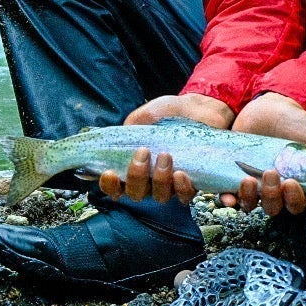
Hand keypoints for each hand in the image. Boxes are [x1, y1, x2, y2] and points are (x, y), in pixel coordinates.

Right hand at [97, 97, 229, 204]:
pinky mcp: (191, 183)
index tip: (110, 173)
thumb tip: (119, 138)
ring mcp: (169, 184)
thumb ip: (129, 128)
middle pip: (135, 194)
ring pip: (159, 196)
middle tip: (143, 152)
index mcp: (132, 165)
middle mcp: (149, 180)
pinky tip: (180, 173)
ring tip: (165, 156)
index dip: (109, 186)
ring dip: (159, 179)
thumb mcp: (144, 116)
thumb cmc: (167, 114)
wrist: (197, 109)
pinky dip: (181, 187)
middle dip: (136, 176)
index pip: (115, 186)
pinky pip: (184, 196)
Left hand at [221, 92, 305, 217]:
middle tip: (272, 173)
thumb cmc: (295, 123)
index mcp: (294, 184)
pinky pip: (228, 194)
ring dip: (249, 197)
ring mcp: (252, 181)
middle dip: (272, 195)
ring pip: (250, 203)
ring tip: (249, 179)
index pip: (296, 205)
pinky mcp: (232, 173)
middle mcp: (273, 187)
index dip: (294, 199)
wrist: (269, 106)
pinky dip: (227, 198)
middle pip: (272, 207)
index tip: (292, 183)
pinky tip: (228, 196)